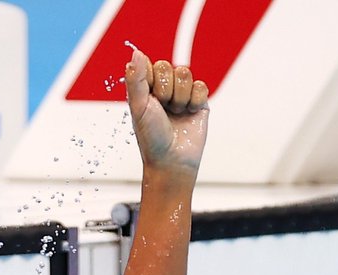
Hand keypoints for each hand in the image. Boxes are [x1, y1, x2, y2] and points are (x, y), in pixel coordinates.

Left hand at [125, 50, 208, 175]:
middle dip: (166, 89)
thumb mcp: (138, 106)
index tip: (150, 98)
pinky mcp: (199, 102)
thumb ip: (136, 78)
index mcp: (145, 90)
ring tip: (175, 113)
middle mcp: (163, 90)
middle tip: (163, 108)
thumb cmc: (151, 136)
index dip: (153, 79)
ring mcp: (182, 95)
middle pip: (171, 67)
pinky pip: (201, 86)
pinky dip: (194, 101)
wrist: (173, 159)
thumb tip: (135, 52)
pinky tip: (189, 115)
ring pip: (186, 74)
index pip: (153, 65)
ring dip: (180, 96)